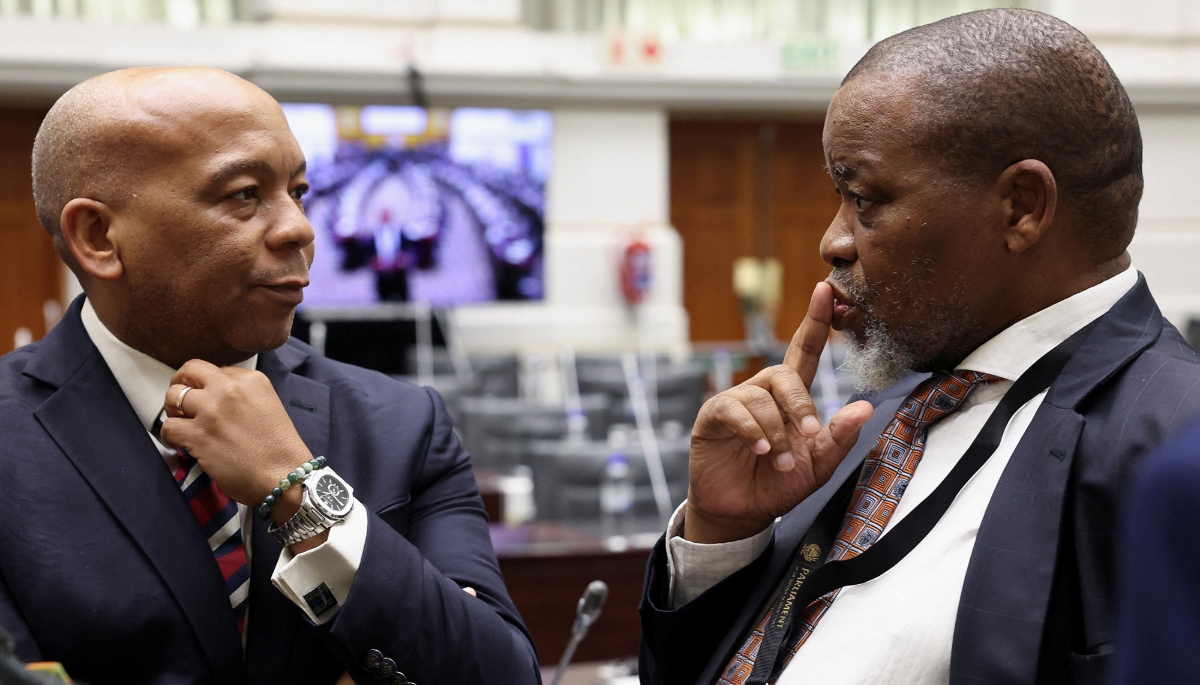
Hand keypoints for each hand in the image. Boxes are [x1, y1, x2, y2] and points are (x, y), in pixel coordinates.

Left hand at [160, 360, 313, 527]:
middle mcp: (229, 389)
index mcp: (251, 380)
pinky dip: (169, 436)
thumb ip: (244, 396)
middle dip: (181, 384)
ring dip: (173, 411)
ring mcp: (212, 411)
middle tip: (182, 402)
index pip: (216, 370)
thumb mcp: (268, 406)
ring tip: (181, 424)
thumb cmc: (280, 449)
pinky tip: (178, 444)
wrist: (285, 476)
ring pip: (173, 396)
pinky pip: (168, 427)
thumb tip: (217, 400)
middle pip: (190, 371)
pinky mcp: (199, 435)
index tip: (207, 398)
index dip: (207, 385)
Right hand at [684, 283, 873, 543]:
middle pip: (784, 374)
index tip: (825, 290)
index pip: (805, 352)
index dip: (815, 322)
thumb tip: (865, 407)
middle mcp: (763, 393)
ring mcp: (735, 402)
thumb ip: (839, 438)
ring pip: (760, 398)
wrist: (741, 514)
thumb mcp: (817, 466)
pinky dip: (751, 430)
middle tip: (810, 433)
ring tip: (778, 460)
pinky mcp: (712, 417)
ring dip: (776, 432)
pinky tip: (759, 449)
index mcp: (791, 399)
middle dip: (800, 403)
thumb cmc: (778, 485)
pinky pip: (733, 410)